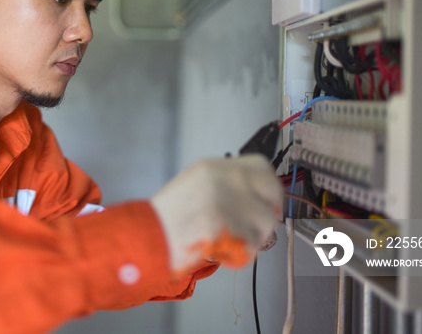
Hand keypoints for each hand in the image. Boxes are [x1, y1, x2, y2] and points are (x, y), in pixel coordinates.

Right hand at [150, 154, 281, 273]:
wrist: (149, 236)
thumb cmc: (167, 217)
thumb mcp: (195, 183)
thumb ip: (225, 184)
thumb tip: (253, 197)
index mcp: (216, 166)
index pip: (264, 167)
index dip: (267, 187)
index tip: (263, 200)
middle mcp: (228, 178)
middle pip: (272, 193)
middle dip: (267, 212)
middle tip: (253, 226)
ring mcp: (231, 202)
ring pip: (265, 223)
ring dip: (253, 237)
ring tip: (228, 240)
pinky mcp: (232, 227)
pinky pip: (252, 246)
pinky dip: (240, 253)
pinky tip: (221, 250)